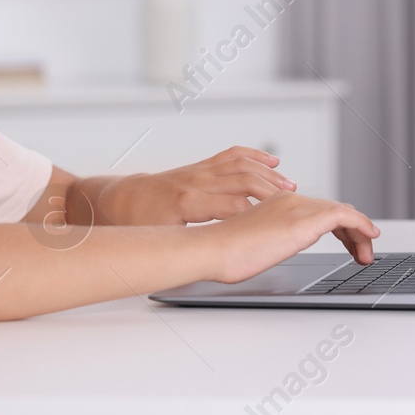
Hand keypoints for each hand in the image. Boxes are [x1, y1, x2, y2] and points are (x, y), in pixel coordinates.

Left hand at [95, 146, 297, 225]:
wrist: (118, 200)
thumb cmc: (136, 223)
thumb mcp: (159, 239)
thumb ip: (185, 245)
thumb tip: (207, 259)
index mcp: (188, 202)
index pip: (232, 203)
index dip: (256, 211)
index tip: (279, 222)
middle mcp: (197, 181)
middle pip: (243, 180)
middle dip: (271, 191)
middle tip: (295, 202)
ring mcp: (199, 171)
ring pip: (241, 165)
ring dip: (268, 174)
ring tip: (290, 186)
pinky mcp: (200, 166)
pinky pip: (231, 155)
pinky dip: (254, 156)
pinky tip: (272, 162)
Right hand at [203, 192, 379, 283]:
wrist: (213, 249)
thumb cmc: (225, 253)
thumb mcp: (254, 243)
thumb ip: (272, 240)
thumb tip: (278, 249)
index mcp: (279, 203)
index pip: (320, 210)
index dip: (339, 228)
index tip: (349, 245)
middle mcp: (291, 200)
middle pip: (335, 211)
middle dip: (353, 232)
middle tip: (361, 253)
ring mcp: (298, 207)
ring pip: (343, 213)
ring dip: (359, 234)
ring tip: (365, 255)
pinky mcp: (304, 220)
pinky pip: (345, 217)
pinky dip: (361, 226)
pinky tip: (369, 238)